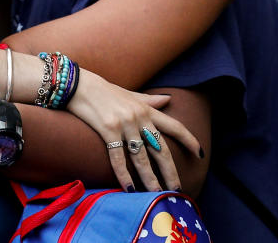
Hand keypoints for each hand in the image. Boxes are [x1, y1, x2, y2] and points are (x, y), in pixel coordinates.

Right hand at [66, 69, 200, 191]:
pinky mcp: (108, 129)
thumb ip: (148, 101)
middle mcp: (138, 117)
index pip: (174, 126)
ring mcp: (124, 124)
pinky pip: (118, 157)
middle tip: (177, 188)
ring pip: (142, 157)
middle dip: (170, 171)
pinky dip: (124, 174)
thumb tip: (168, 100)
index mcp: (146, 109)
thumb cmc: (102, 90)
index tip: (200, 154)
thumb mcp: (128, 94)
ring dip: (150, 178)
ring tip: (156, 193)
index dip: (189, 140)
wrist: (77, 84)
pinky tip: (129, 188)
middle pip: (161, 149)